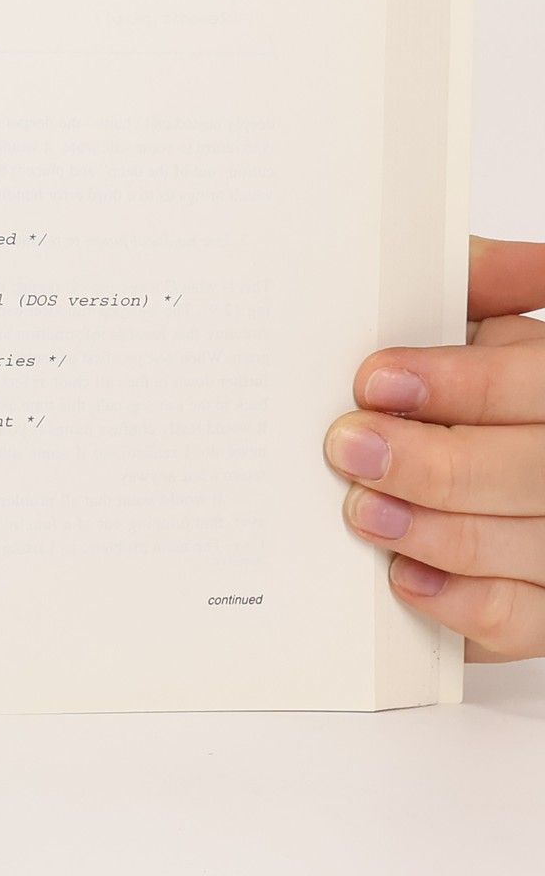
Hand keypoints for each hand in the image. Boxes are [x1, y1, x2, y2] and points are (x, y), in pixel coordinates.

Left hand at [329, 236, 544, 659]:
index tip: (375, 380)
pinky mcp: (544, 608)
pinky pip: (522, 618)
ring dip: (437, 531)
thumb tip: (519, 256)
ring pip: (529, 544)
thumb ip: (479, 282)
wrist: (458, 456)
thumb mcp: (469, 319)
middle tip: (349, 448)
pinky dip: (461, 601)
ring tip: (363, 511)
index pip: (535, 382)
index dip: (459, 383)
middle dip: (434, 462)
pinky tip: (404, 577)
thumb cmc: (460, 382)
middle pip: (533, 470)